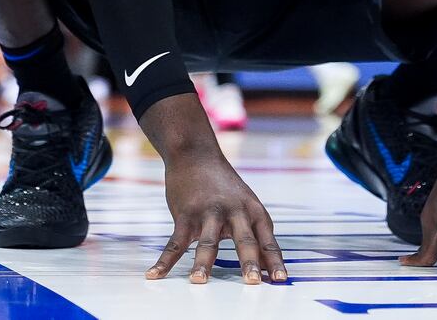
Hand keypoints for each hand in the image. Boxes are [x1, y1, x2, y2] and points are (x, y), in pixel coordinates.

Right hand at [147, 154, 285, 284]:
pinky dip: (164, 260)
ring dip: (202, 263)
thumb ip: (255, 236)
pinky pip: (175, 242)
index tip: (281, 282)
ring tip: (198, 281)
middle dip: (248, 262)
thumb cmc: (225, 188)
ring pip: (207, 241)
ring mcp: (208, 212)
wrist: (196, 154)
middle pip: (243, 240)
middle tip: (252, 283)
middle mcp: (234, 211)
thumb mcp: (247, 206)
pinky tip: (155, 274)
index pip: (267, 241)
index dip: (274, 262)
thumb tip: (266, 269)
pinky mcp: (185, 214)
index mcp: (254, 212)